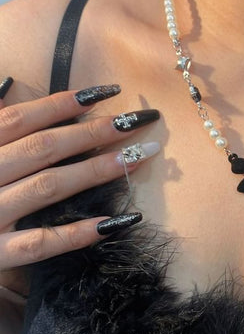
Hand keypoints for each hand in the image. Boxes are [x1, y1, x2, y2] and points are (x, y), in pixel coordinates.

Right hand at [0, 79, 159, 279]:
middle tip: (138, 121)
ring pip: (48, 187)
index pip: (21, 119)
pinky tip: (118, 221)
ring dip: (97, 170)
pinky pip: (40, 244)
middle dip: (94, 131)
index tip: (108, 92)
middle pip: (43, 148)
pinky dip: (78, 233)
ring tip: (139, 156)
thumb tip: (14, 89)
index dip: (63, 103)